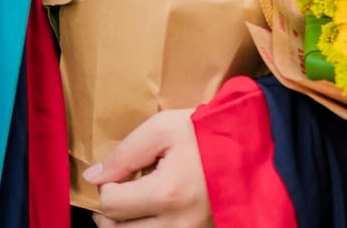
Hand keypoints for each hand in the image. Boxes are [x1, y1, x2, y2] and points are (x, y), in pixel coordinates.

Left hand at [84, 109, 210, 226]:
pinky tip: (151, 214)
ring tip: (132, 205)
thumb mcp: (164, 128)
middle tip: (118, 192)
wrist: (252, 149)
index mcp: (168, 194)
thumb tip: (94, 176)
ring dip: (125, 225)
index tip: (118, 175)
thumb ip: (125, 153)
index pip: (111, 205)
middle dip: (110, 212)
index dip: (106, 187)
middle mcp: (178, 224)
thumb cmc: (209, 134)